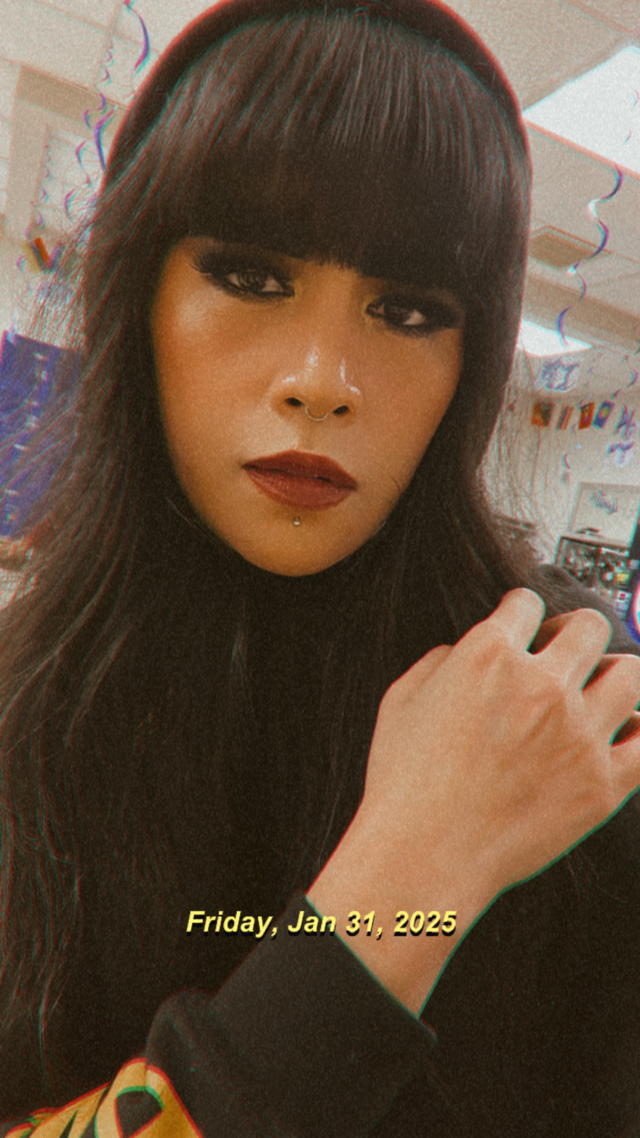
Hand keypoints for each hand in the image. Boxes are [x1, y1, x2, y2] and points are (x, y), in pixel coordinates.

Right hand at [308, 589, 639, 1011]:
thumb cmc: (404, 784)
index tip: (522, 623)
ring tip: (596, 688)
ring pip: (629, 673)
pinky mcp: (602, 784)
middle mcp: (542, 686)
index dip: (520, 611)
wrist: (425, 857)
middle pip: (588, 626)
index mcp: (489, 657)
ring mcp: (579, 734)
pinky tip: (621, 730)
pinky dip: (637, 728)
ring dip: (610, 673)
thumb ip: (440, 660)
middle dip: (572, 631)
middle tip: (563, 650)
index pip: (526, 603)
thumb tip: (463, 652)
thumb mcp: (401, 699)